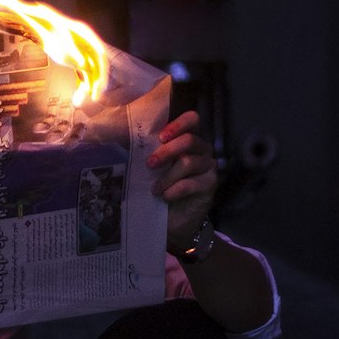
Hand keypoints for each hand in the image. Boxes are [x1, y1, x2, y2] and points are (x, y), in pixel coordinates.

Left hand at [147, 111, 216, 253]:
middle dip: (166, 151)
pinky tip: (165, 197)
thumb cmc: (161, 186)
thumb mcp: (154, 167)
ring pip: (188, 162)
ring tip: (155, 189)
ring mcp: (209, 166)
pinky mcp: (211, 185)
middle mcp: (202, 150)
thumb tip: (127, 140)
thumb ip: (151, 151)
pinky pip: (191, 183)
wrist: (172, 219)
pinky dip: (174, 190)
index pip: (192, 119)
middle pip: (189, 140)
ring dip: (167, 177)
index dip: (178, 124)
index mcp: (188, 139)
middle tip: (150, 164)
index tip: (161, 137)